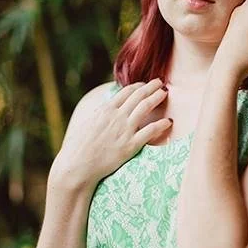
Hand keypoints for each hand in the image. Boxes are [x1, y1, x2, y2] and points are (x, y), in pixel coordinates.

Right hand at [50, 79, 170, 190]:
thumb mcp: (87, 123)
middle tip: (160, 82)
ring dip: (157, 97)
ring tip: (165, 93)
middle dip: (151, 86)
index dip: (138, 86)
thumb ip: (98, 113)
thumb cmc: (79, 147)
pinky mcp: (131, 145)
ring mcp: (125, 130)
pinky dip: (161, 124)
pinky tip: (169, 121)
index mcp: (105, 110)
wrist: (78, 165)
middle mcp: (117, 116)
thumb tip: (104, 106)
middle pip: (138, 95)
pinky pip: (151, 131)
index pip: (126, 92)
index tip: (145, 85)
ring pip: (146, 107)